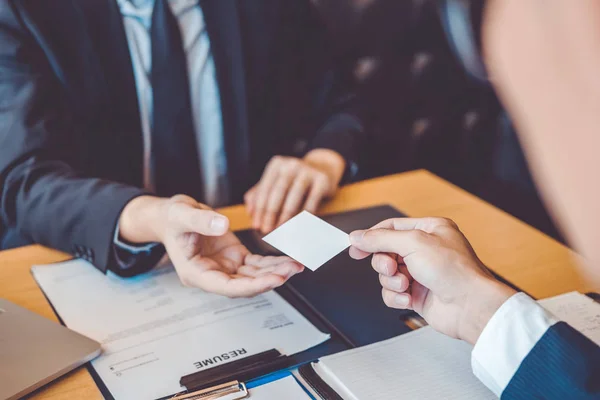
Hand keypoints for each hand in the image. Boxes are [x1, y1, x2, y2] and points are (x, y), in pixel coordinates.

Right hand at [119, 195, 303, 296]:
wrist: (173, 216)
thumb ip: (201, 220)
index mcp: (195, 273)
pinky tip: (289, 259)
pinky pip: (257, 264)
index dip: (253, 286)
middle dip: (271, 279)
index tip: (275, 280)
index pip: (227, 287)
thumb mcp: (180, 214)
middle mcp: (212, 275)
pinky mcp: (234, 258)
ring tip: (298, 264)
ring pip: (255, 276)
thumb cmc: (172, 218)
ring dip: (276, 271)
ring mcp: (225, 268)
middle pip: (245, 285)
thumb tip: (223, 225)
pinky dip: (273, 262)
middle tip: (293, 269)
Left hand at [245, 149, 344, 232]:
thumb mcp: (276, 182)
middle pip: (277, 193)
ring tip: (280, 232)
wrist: (323, 168)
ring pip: (293, 199)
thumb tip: (250, 212)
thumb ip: (260, 194)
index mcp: (277, 164)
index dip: (259, 209)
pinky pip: (311, 203)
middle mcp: (291, 165)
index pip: (265, 189)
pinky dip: (303, 218)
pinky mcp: (322, 180)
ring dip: (285, 218)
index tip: (256, 225)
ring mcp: (308, 171)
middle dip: (270, 215)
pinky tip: (297, 228)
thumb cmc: (294, 180)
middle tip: (267, 231)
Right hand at [349, 217, 515, 344]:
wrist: (470, 306)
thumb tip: (357, 236)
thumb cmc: (454, 271)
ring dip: (392, 282)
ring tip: (406, 285)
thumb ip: (380, 239)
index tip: (355, 247)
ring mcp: (421, 273)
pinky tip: (408, 298)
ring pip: (387, 275)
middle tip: (391, 268)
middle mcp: (425, 250)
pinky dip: (397, 297)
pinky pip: (393, 293)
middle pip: (385, 252)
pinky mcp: (418, 294)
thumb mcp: (412, 243)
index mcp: (429, 230)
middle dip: (384, 263)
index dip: (371, 237)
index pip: (391, 227)